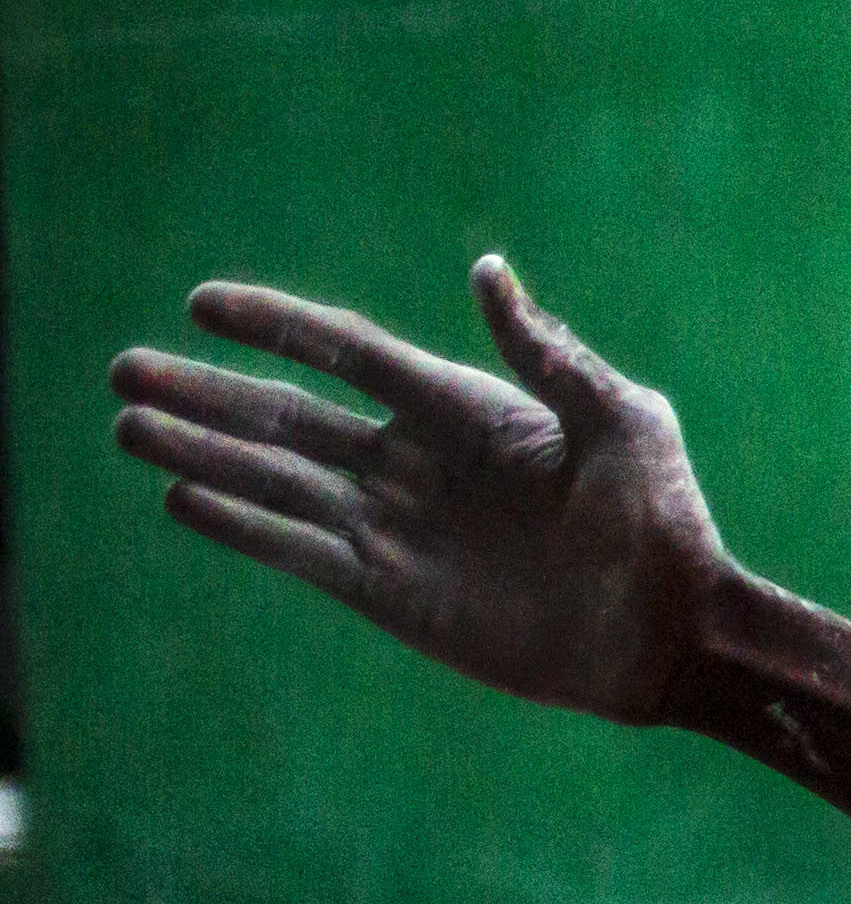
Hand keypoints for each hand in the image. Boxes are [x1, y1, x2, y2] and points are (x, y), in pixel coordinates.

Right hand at [107, 258, 733, 723]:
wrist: (673, 632)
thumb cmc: (667, 522)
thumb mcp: (620, 422)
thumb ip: (547, 354)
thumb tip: (487, 270)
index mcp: (468, 411)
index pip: (349, 353)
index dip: (276, 326)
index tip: (203, 300)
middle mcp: (419, 464)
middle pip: (289, 416)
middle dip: (207, 393)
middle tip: (124, 369)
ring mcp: (400, 529)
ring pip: (278, 481)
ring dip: (203, 453)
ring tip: (128, 426)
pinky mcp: (393, 593)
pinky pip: (299, 551)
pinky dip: (242, 526)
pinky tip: (183, 498)